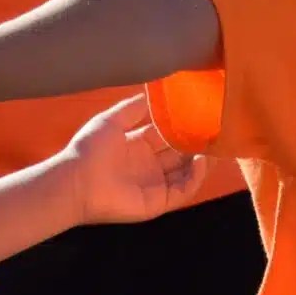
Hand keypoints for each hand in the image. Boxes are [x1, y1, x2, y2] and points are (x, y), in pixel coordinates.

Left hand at [63, 93, 209, 224]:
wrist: (76, 182)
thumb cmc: (90, 149)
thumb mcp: (112, 120)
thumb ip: (134, 107)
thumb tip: (155, 92)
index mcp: (137, 145)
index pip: (167, 135)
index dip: (183, 126)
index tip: (202, 114)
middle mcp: (148, 165)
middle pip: (180, 154)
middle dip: (197, 143)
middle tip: (219, 130)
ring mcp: (154, 185)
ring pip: (186, 173)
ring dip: (202, 161)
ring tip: (218, 145)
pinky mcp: (158, 202)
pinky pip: (182, 191)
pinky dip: (195, 177)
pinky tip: (203, 160)